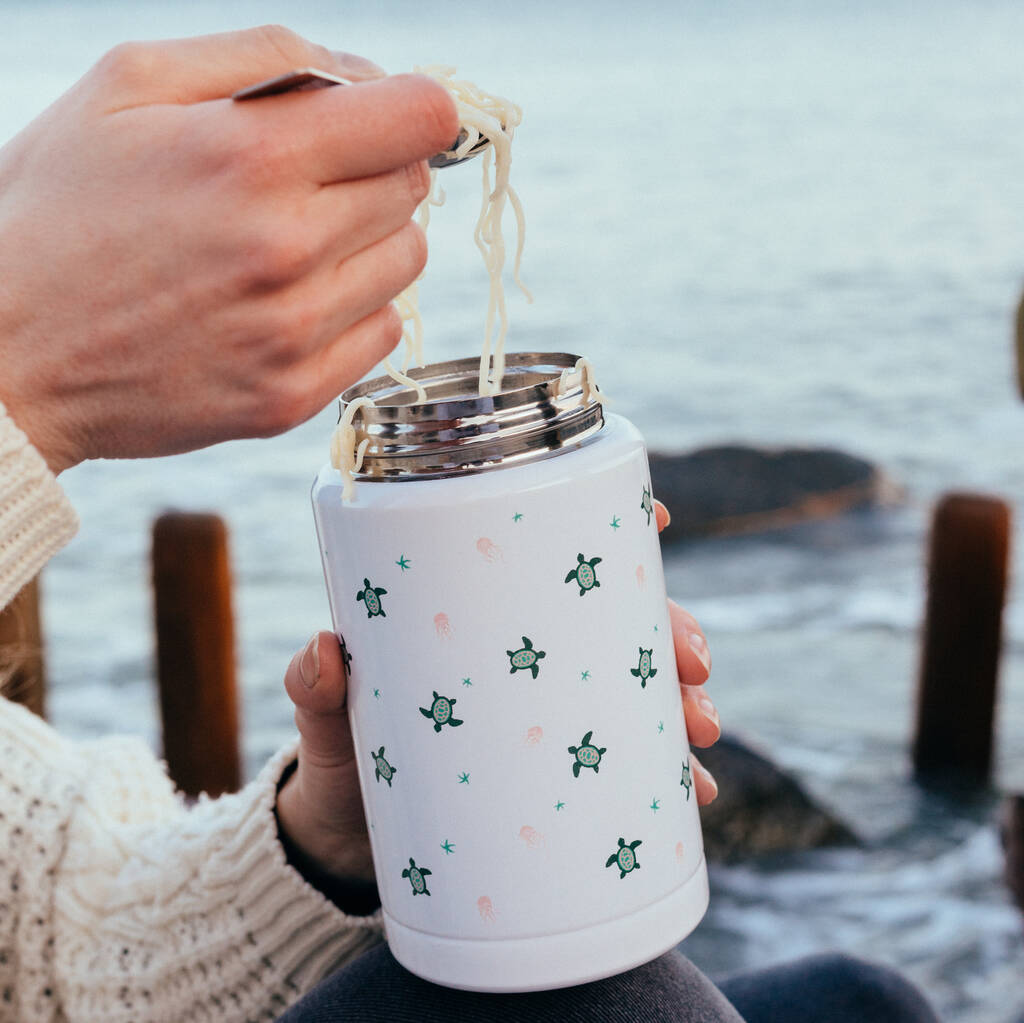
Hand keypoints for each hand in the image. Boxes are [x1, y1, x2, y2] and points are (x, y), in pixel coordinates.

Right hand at [0, 26, 457, 472]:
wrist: (10, 353)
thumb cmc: (58, 210)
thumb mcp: (128, 86)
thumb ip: (262, 57)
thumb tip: (366, 75)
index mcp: (252, 156)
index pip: (419, 118)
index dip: (414, 109)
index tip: (391, 119)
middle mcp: (288, 249)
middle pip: (414, 188)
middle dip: (373, 171)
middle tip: (304, 181)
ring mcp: (293, 333)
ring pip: (407, 263)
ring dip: (367, 242)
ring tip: (291, 244)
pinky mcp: (292, 395)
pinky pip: (382, 334)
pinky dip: (353, 310)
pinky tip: (289, 302)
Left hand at [275, 499, 719, 883]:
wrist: (349, 843)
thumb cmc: (343, 758)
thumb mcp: (329, 719)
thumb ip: (316, 687)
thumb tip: (326, 651)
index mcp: (481, 621)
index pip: (549, 557)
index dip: (611, 529)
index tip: (657, 519)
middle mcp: (526, 657)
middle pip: (616, 621)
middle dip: (671, 630)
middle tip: (692, 666)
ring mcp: (547, 712)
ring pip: (635, 687)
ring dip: (682, 700)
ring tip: (700, 731)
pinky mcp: (559, 770)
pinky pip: (626, 762)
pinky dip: (664, 774)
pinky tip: (691, 793)